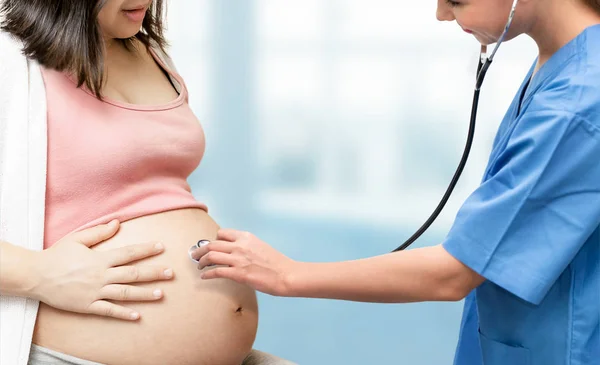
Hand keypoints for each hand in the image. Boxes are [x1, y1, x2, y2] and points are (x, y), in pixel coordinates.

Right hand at [31, 220, 173, 320]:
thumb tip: (118, 223)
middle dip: (153, 273)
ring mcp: (95, 292)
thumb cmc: (57, 255)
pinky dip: (123, 313)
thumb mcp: (77, 239)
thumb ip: (99, 232)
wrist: (35, 276)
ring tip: (161, 294)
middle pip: (133, 274)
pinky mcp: (88, 305)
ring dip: (145, 294)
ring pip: (125, 293)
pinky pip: (109, 310)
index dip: (146, 250)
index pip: (129, 253)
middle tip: (170, 273)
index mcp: (100, 259)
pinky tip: (137, 315)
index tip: (161, 246)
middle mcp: (101, 276)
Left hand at [191, 229, 297, 296]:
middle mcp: (240, 245)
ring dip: (201, 261)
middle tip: (195, 254)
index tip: (210, 246)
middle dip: (200, 249)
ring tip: (199, 266)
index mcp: (246, 237)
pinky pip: (216, 271)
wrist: (286, 275)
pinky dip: (207, 274)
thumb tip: (234, 253)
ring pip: (210, 256)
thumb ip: (246, 247)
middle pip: (212, 244)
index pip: (222, 233)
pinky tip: (204, 277)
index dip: (214, 240)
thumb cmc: (276, 263)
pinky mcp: (238, 273)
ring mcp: (238, 259)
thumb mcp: (260, 247)